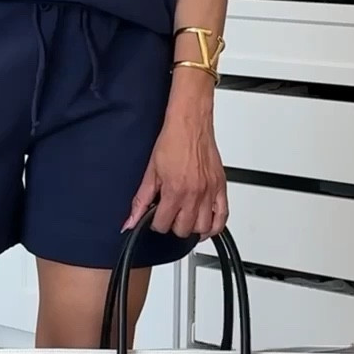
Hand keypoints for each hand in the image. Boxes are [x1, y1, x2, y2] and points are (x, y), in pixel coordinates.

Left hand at [123, 101, 228, 240]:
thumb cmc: (172, 141)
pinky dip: (215, 226)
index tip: (155, 218)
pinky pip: (223, 216)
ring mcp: (210, 192)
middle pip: (184, 230)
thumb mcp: (151, 172)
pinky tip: (206, 226)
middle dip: (173, 227)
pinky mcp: (221, 187)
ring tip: (185, 221)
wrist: (190, 123)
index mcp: (175, 191)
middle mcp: (194, 194)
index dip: (156, 224)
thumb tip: (130, 220)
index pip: (163, 225)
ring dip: (193, 229)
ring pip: (204, 228)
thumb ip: (141, 200)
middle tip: (170, 216)